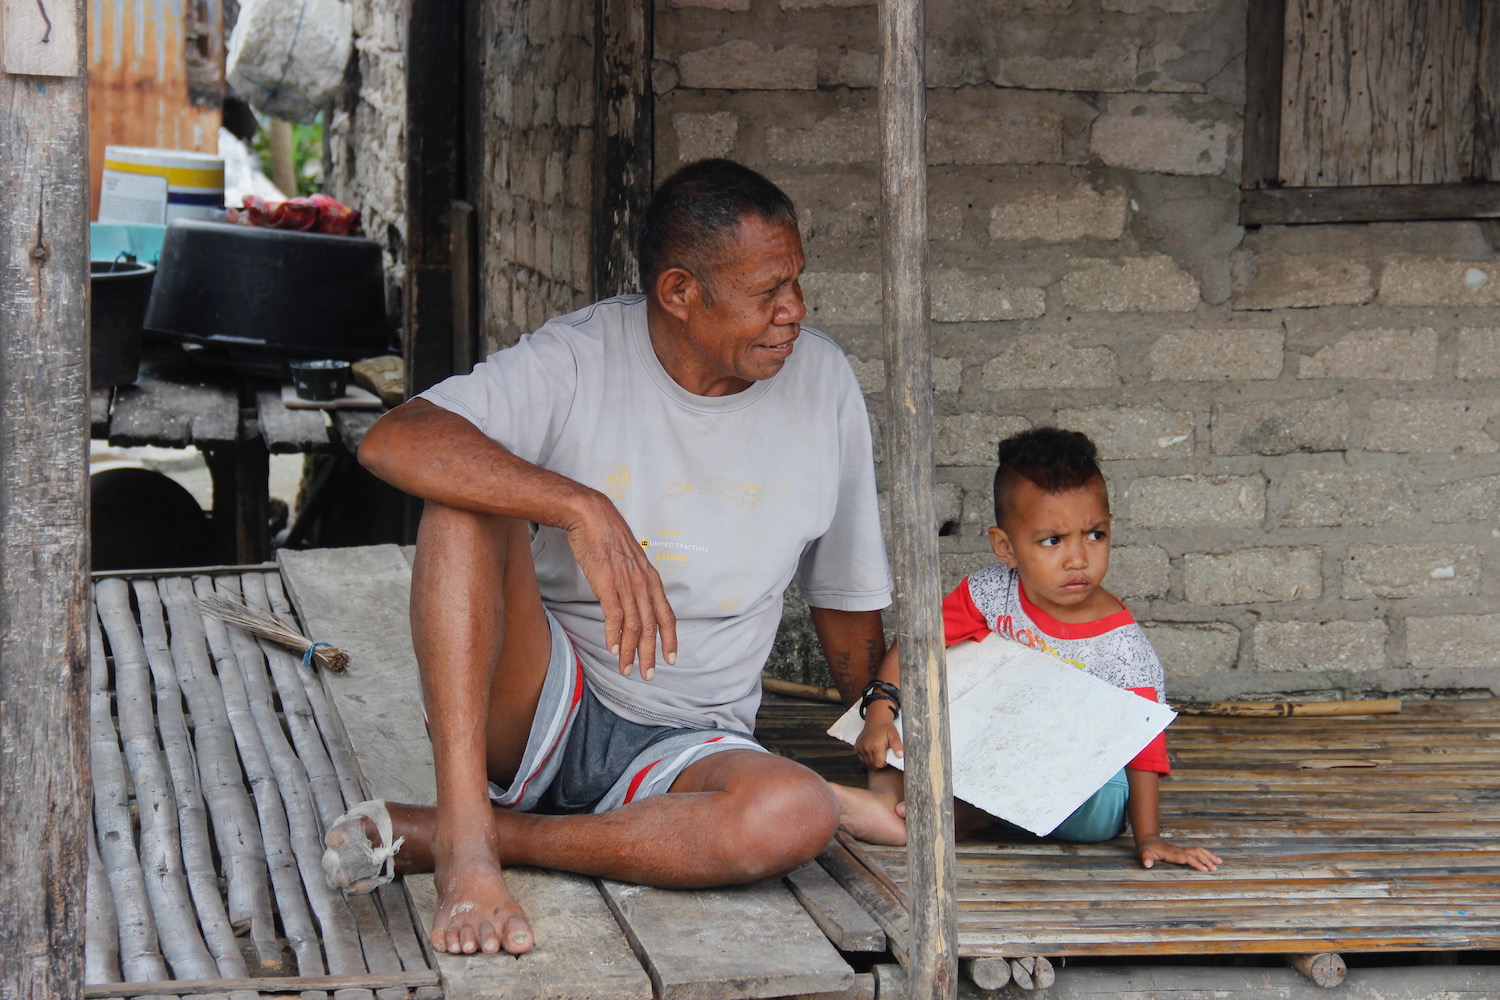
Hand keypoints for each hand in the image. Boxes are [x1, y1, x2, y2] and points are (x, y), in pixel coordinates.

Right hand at [565, 493, 676, 678]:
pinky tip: (612, 649)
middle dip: (650, 653)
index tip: (671, 658)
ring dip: (630, 651)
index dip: (670, 639)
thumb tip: (631, 599)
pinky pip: (614, 615)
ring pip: (633, 625)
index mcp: (650, 579)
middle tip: (648, 675)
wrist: (592, 516)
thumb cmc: (608, 537)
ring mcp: (625, 584)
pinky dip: (614, 634)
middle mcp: (642, 584)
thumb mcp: (630, 561)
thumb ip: (634, 581)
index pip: (666, 615)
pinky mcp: (607, 583)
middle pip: (651, 626)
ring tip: (626, 668)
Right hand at [854, 713, 902, 769]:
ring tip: (878, 754)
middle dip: (879, 764)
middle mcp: (866, 747)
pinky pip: (861, 759)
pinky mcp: (857, 747)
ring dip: (872, 762)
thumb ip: (898, 746)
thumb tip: (900, 755)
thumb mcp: (894, 735)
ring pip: (866, 763)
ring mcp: (860, 748)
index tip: (887, 758)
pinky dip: (867, 758)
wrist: (876, 719)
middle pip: (872, 765)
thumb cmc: (886, 728)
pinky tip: (872, 752)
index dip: (885, 764)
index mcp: (876, 746)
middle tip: (884, 756)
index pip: (879, 764)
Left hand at [1135, 835, 1220, 871]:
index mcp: (1173, 854)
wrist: (1148, 841)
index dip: (1196, 863)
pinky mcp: (1184, 852)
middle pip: (1196, 853)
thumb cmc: (1146, 849)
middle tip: (1215, 869)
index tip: (1205, 870)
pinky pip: (1198, 852)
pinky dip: (1206, 855)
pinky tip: (1213, 860)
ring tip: (1219, 863)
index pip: (1187, 858)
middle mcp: (1180, 851)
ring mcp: (1182, 851)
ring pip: (1199, 851)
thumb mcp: (1143, 853)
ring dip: (1209, 856)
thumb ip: (1145, 858)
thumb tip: (1147, 864)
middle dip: (1206, 860)